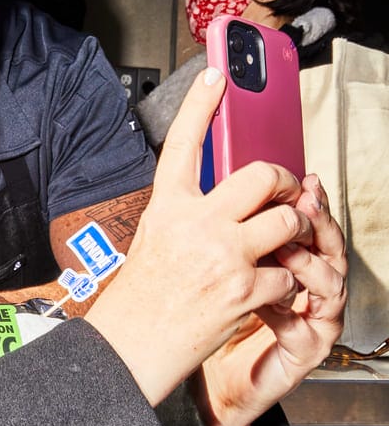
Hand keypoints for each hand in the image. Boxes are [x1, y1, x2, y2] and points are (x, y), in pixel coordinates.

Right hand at [85, 66, 317, 407]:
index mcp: (167, 209)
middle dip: (284, 183)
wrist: (128, 351)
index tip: (216, 74)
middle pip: (261, 177)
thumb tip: (222, 202)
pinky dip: (284, 286)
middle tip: (285, 194)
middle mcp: (195, 224)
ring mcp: (222, 255)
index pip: (183, 143)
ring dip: (296, 233)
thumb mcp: (153, 242)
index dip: (201, 105)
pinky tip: (267, 293)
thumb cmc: (136, 304)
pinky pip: (287, 273)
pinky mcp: (244, 289)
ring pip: (287, 221)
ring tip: (285, 244)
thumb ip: (186, 215)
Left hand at [197, 173, 345, 425]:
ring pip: (331, 284)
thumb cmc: (209, 323)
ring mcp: (313, 321)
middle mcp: (310, 290)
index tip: (306, 180)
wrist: (204, 380)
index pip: (313, 226)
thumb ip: (225, 232)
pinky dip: (289, 312)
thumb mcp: (212, 267)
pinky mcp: (305, 352)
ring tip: (286, 251)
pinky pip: (308, 328)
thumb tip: (213, 183)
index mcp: (292, 265)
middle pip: (331, 248)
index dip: (314, 202)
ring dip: (309, 264)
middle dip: (319, 224)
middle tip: (301, 207)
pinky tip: (267, 303)